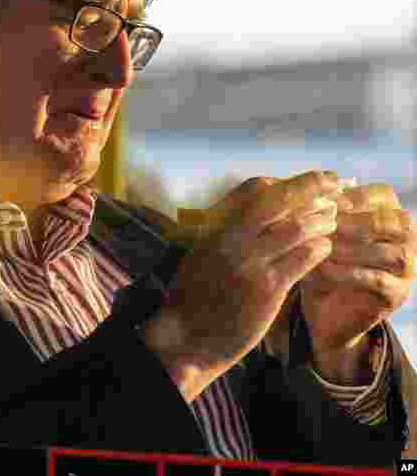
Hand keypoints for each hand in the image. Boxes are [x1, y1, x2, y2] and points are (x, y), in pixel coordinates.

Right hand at [142, 170, 346, 400]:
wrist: (186, 337)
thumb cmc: (194, 297)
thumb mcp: (202, 254)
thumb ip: (226, 233)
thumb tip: (253, 215)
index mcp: (215, 228)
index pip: (252, 189)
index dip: (282, 182)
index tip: (301, 184)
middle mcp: (231, 239)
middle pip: (277, 200)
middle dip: (309, 185)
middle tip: (333, 182)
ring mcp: (250, 263)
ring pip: (295, 228)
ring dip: (320, 219)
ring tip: (333, 218)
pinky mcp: (267, 288)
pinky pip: (303, 260)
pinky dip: (319, 249)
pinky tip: (324, 248)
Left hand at [301, 183, 416, 383]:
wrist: (323, 307)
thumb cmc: (318, 258)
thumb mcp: (317, 230)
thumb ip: (319, 209)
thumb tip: (307, 189)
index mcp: (389, 213)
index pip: (382, 195)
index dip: (353, 197)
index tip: (323, 201)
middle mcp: (406, 238)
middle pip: (390, 222)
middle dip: (353, 223)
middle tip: (321, 226)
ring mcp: (407, 267)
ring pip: (389, 252)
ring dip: (350, 248)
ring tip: (319, 248)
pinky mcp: (398, 294)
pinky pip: (378, 280)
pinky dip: (349, 273)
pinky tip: (322, 269)